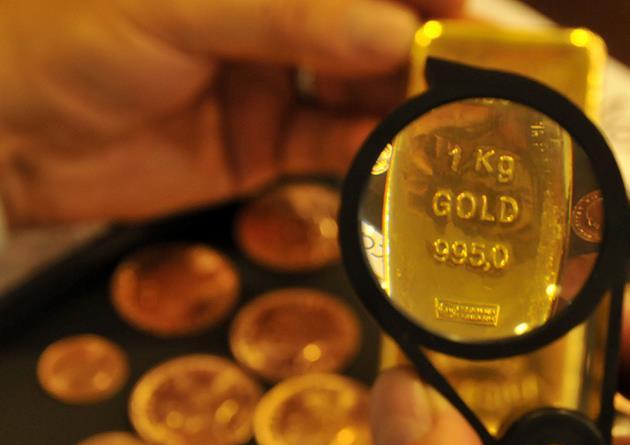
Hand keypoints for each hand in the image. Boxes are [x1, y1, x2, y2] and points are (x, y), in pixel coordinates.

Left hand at [0, 0, 463, 225]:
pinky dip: (368, 152)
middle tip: (496, 85)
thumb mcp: (181, 9)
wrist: (2, 135)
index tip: (488, 23)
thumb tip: (395, 35)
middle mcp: (282, 15)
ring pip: (366, 87)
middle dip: (439, 53)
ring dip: (411, 107)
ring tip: (459, 128)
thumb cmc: (65, 34)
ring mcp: (278, 77)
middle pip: (384, 26)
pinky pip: (333, 144)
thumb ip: (292, 16)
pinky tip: (400, 159)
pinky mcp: (267, 142)